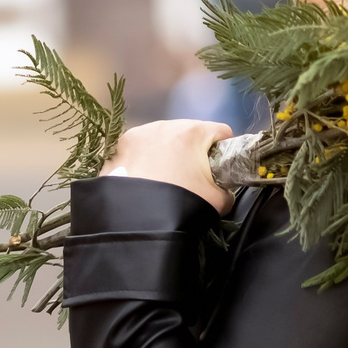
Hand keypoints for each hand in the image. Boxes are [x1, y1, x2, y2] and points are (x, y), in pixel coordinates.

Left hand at [102, 120, 232, 213]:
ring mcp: (140, 133)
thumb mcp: (219, 201)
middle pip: (189, 133)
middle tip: (190, 178)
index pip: (221, 132)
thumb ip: (227, 191)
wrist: (138, 221)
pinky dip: (145, 159)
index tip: (218, 169)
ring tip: (165, 179)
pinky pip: (141, 147)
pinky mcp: (121, 146)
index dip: (224, 150)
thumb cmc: (181, 204)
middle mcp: (166, 125)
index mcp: (193, 132)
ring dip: (168, 152)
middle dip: (193, 151)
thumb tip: (223, 190)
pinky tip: (145, 179)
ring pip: (163, 138)